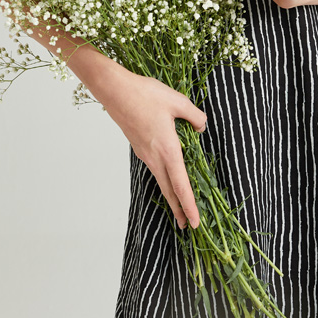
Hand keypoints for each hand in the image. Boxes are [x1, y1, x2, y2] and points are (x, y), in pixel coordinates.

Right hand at [86, 58, 206, 229]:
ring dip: (171, 196)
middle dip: (179, 209)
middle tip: (188, 226)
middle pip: (169, 190)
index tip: (195, 223)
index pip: (181, 185)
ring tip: (179, 207)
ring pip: (161, 180)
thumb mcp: (178, 101)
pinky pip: (155, 168)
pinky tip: (169, 176)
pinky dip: (164, 179)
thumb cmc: (145, 94)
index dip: (189, 205)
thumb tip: (202, 127)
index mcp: (167, 149)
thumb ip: (195, 116)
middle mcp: (155, 157)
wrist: (115, 91)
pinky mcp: (139, 147)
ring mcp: (145, 154)